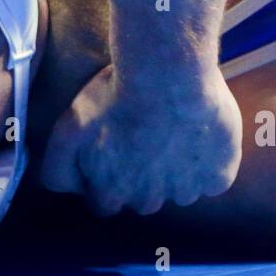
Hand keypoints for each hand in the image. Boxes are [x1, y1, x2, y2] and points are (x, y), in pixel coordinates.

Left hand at [39, 64, 241, 215]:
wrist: (167, 71)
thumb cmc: (115, 94)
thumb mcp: (68, 127)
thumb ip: (57, 168)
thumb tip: (61, 189)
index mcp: (110, 193)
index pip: (104, 204)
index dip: (108, 178)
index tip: (115, 152)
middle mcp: (149, 201)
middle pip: (144, 200)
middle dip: (142, 177)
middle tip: (146, 137)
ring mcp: (186, 191)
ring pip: (181, 191)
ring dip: (177, 170)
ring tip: (175, 131)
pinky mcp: (218, 176)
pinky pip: (214, 179)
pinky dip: (210, 162)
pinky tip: (201, 135)